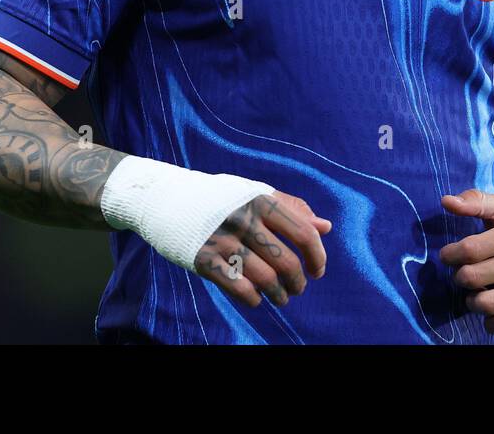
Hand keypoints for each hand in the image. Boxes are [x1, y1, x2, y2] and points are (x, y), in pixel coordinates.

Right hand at [194, 190, 332, 308]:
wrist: (168, 199)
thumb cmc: (221, 198)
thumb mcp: (256, 194)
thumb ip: (292, 208)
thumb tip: (326, 227)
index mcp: (261, 201)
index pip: (303, 233)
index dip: (317, 257)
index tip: (318, 271)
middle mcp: (244, 220)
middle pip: (286, 261)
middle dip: (298, 282)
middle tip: (298, 288)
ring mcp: (223, 240)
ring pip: (265, 278)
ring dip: (279, 294)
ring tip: (281, 297)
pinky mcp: (204, 259)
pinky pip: (238, 287)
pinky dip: (253, 298)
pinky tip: (257, 298)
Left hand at [440, 189, 493, 335]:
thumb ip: (476, 202)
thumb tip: (446, 201)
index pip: (472, 249)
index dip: (451, 254)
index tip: (448, 256)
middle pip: (475, 277)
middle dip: (460, 277)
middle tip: (463, 275)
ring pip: (487, 304)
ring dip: (472, 301)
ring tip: (476, 293)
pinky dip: (491, 323)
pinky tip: (491, 312)